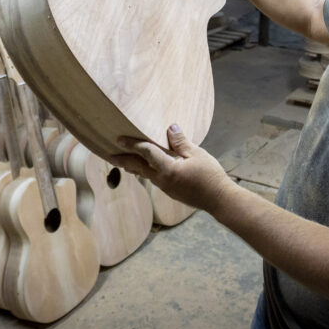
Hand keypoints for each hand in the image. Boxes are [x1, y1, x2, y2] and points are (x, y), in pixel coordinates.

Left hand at [108, 124, 232, 213]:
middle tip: (109, 153)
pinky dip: (144, 171)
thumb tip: (170, 128)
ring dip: (132, 166)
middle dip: (123, 159)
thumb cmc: (210, 176)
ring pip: (144, 174)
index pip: (146, 153)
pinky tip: (144, 168)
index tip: (119, 139)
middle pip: (138, 167)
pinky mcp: (170, 190)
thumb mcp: (198, 154)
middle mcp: (162, 180)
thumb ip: (181, 142)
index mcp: (168, 169)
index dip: (133, 144)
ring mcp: (165, 187)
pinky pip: (152, 178)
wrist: (218, 200)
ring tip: (122, 161)